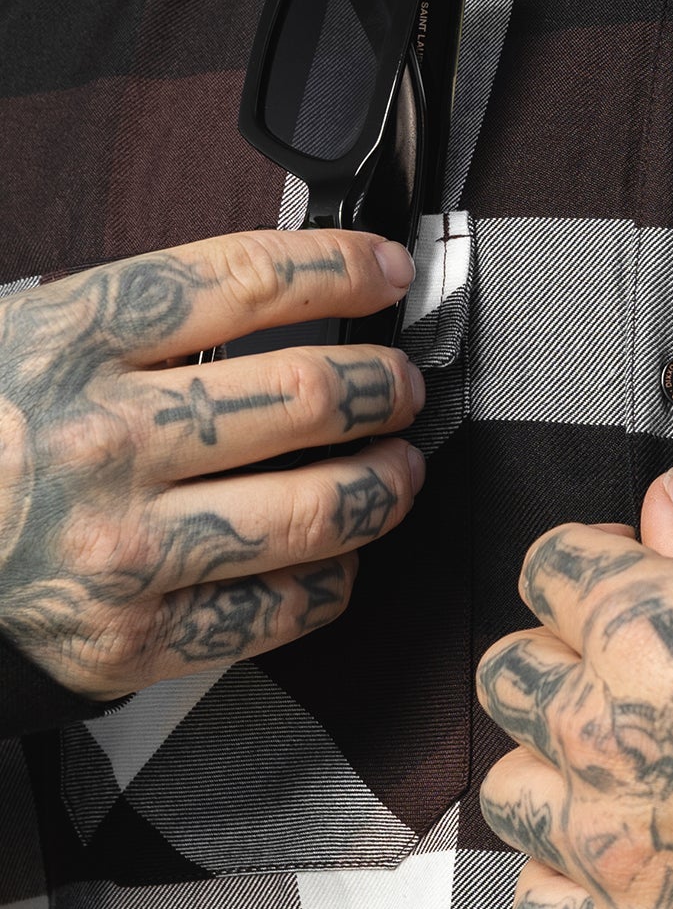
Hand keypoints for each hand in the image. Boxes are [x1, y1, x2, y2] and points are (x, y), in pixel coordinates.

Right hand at [0, 229, 426, 696]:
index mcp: (73, 342)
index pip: (249, 282)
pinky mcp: (132, 639)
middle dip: (384, 385)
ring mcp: (122, 547)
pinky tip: (337, 553)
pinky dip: (335, 576)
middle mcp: (103, 441)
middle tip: (399, 385)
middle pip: (307, 394)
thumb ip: (150, 316)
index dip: (343, 268)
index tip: (387, 272)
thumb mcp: (29, 334)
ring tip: (396, 467)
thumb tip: (300, 295)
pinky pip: (283, 609)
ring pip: (320, 509)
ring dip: (386, 483)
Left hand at [477, 470, 672, 908]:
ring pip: (508, 792)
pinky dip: (565, 888)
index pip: (547, 568)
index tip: (619, 578)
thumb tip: (664, 500)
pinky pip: (537, 908)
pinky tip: (611, 866)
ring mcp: (608, 839)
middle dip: (553, 667)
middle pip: (507, 677)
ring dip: (549, 779)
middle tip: (614, 679)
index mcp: (639, 629)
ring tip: (612, 776)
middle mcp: (603, 730)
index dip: (587, 567)